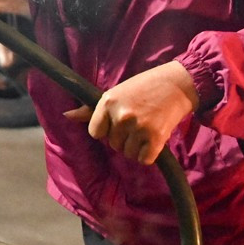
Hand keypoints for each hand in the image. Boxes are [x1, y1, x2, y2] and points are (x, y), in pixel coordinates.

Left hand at [64, 61, 198, 164]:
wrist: (177, 84)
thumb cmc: (143, 87)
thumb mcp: (115, 93)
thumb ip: (91, 110)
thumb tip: (66, 116)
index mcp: (108, 103)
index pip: (95, 133)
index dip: (107, 131)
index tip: (117, 122)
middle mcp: (121, 116)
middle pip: (113, 145)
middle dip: (124, 138)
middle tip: (137, 122)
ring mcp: (139, 127)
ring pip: (128, 154)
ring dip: (137, 147)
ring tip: (146, 128)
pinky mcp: (156, 138)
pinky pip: (144, 160)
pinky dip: (149, 154)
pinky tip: (153, 139)